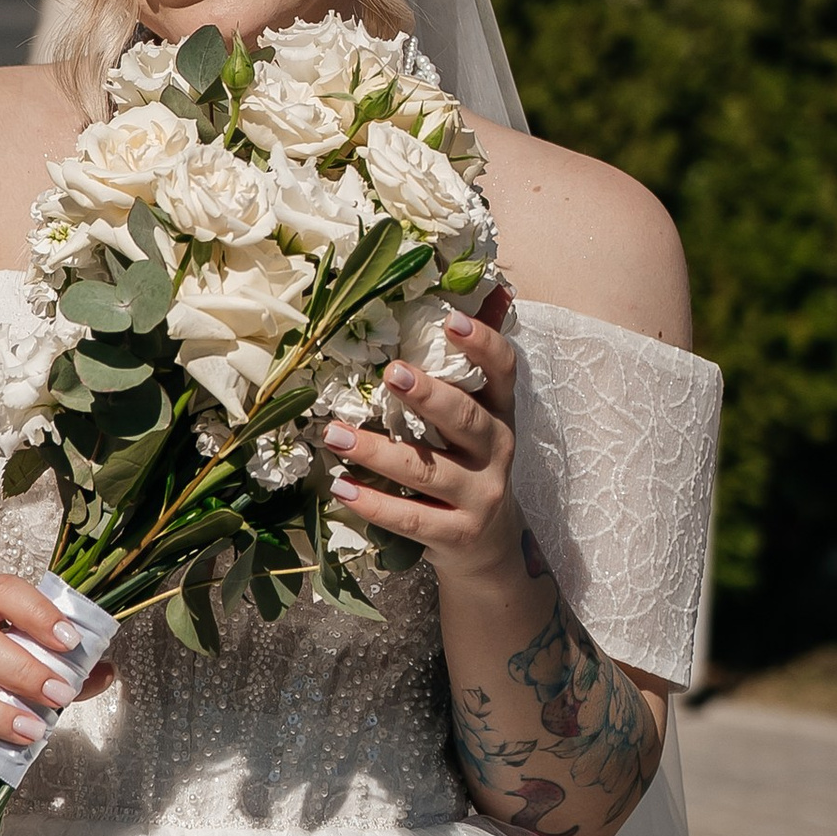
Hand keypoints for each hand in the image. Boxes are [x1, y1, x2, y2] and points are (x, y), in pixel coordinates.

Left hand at [323, 293, 519, 590]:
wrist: (490, 549)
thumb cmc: (471, 465)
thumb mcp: (479, 416)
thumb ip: (474, 360)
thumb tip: (492, 286)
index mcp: (500, 414)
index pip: (504, 372)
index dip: (482, 344)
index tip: (450, 319)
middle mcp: (497, 452)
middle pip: (465, 420)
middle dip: (428, 395)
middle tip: (390, 372)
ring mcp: (480, 496)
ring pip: (427, 470)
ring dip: (376, 451)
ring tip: (332, 434)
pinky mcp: (457, 534)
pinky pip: (411, 518)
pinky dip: (374, 503)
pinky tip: (340, 487)